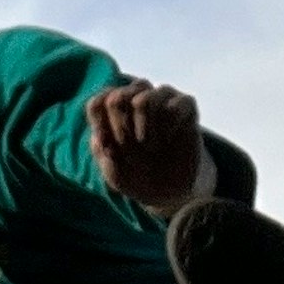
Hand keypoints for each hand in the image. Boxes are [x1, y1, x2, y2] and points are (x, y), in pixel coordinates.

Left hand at [89, 79, 210, 213]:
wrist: (170, 189)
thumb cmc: (136, 174)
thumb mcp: (113, 172)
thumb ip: (103, 153)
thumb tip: (105, 136)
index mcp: (111, 107)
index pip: (98, 103)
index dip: (102, 129)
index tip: (110, 151)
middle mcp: (135, 95)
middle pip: (117, 99)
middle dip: (122, 132)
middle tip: (133, 151)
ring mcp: (161, 97)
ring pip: (143, 100)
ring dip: (145, 131)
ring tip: (151, 147)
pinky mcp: (185, 104)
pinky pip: (174, 106)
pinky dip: (168, 128)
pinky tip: (169, 139)